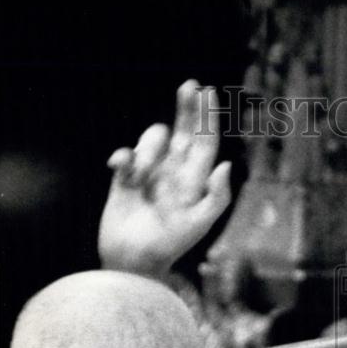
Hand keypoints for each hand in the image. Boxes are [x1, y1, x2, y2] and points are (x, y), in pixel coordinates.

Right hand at [98, 80, 231, 279]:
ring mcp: (151, 172)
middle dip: (187, 108)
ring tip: (140, 178)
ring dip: (148, 149)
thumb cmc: (170, 245)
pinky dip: (124, 157)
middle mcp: (176, 171)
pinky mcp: (126, 177)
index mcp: (195, 180)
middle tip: (189, 86)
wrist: (133, 261)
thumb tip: (226, 165)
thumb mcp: (199, 224)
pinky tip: (121, 171)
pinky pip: (126, 154)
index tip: (208, 92)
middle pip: (184, 131)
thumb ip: (217, 196)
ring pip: (153, 139)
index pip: (206, 142)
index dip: (208, 118)